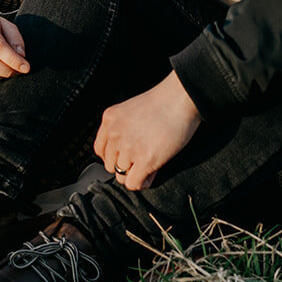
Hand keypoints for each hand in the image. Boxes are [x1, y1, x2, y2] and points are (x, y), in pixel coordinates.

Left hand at [94, 72, 201, 190]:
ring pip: (121, 177)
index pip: (100, 151)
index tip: (126, 156)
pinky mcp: (144, 159)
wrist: (181, 98)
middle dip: (126, 165)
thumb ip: (122, 130)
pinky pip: (133, 184)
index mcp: (110, 119)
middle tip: (142, 160)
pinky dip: (142, 183)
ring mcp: (128, 147)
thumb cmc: (164, 103)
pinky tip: (151, 174)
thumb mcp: (131, 110)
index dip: (115, 156)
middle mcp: (115, 133)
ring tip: (149, 164)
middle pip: (110, 166)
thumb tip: (122, 158)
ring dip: (135, 173)